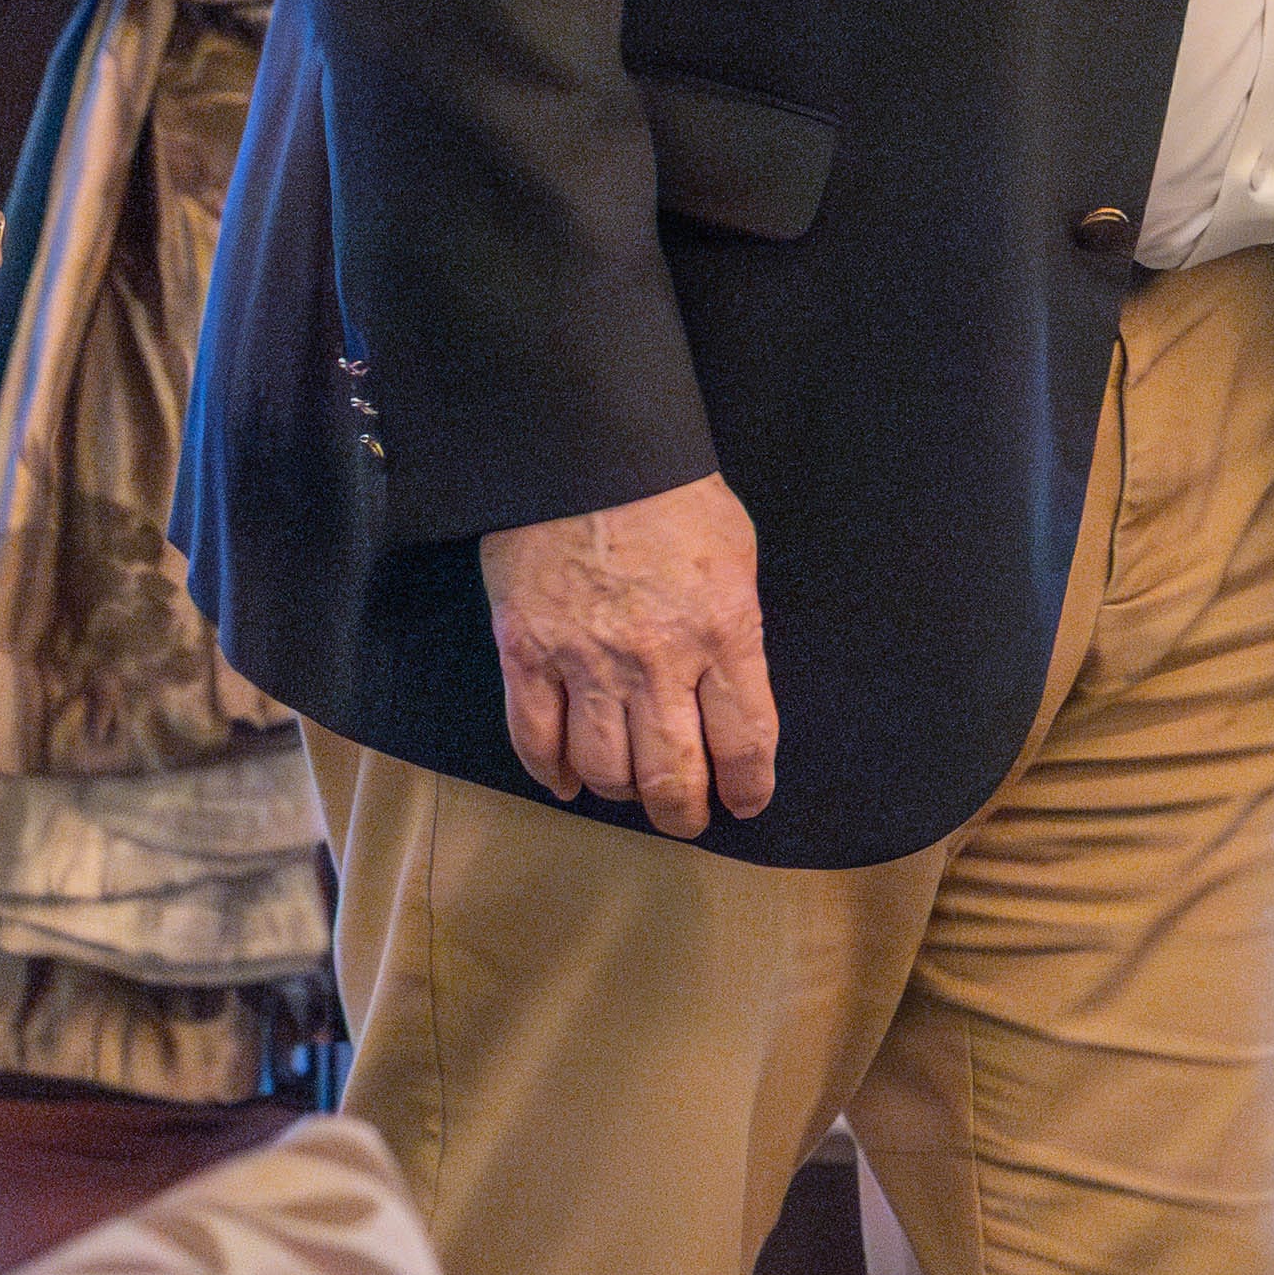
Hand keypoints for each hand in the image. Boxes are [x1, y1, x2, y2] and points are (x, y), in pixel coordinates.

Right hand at [478, 476, 776, 836]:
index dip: (747, 786)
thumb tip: (733, 689)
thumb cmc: (675, 499)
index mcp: (724, 632)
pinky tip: (569, 782)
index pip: (745, 739)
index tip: (746, 802)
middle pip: (672, 772)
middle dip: (684, 811)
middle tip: (687, 820)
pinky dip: (553, 773)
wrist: (587, 455)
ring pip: (603, 768)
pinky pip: (536, 740)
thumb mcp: (736, 557)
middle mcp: (657, 661)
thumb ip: (735, 628)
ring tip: (632, 793)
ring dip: (621, 794)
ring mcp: (585, 663)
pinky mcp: (526, 656)